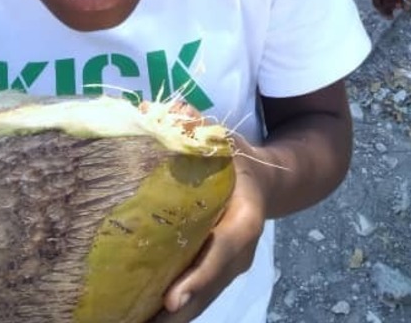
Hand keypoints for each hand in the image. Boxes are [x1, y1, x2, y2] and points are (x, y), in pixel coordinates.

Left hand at [151, 137, 266, 321]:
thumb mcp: (222, 140)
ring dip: (169, 319)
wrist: (270, 180)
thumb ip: (191, 126)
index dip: (197, 277)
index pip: (222, 251)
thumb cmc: (239, 159)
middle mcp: (240, 252)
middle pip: (208, 290)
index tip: (170, 300)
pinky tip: (139, 316)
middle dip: (175, 314)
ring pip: (201, 301)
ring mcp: (231, 267)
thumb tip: (146, 109)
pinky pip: (197, 296)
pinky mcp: (220, 273)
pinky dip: (171, 312)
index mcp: (245, 219)